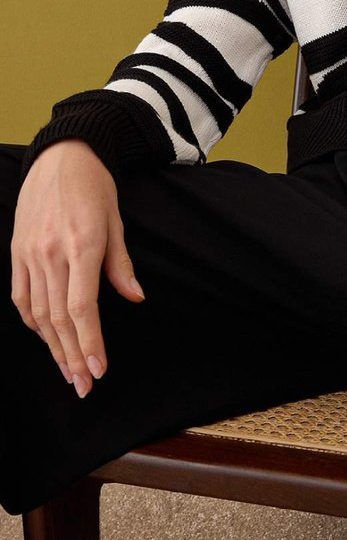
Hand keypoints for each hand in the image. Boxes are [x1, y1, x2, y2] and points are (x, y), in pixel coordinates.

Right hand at [10, 139, 145, 397]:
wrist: (61, 154)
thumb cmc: (95, 186)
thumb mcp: (116, 221)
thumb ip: (121, 263)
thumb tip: (135, 298)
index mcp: (81, 245)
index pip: (81, 307)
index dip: (89, 342)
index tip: (98, 370)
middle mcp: (51, 253)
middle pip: (58, 318)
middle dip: (72, 356)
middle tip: (84, 386)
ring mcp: (29, 253)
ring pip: (38, 313)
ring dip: (53, 346)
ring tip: (69, 372)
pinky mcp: (17, 251)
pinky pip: (22, 296)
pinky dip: (33, 322)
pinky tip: (46, 338)